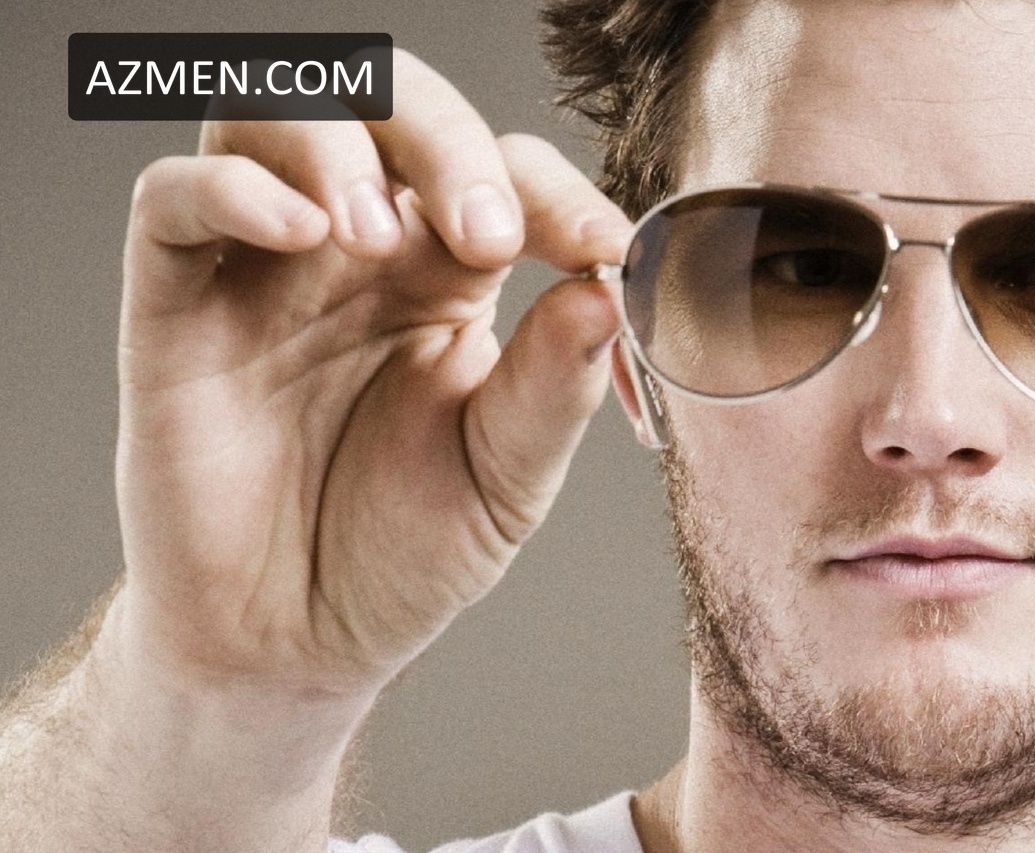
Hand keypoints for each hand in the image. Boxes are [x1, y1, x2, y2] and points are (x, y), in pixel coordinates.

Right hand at [111, 49, 629, 713]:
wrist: (295, 646)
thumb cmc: (401, 553)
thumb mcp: (506, 480)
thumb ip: (552, 387)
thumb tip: (607, 294)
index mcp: (453, 275)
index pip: (509, 174)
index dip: (558, 192)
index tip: (603, 249)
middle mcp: (361, 249)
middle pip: (398, 111)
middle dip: (451, 145)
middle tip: (488, 234)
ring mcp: (267, 267)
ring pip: (281, 117)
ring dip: (340, 149)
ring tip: (377, 238)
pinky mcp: (179, 305)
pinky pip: (178, 198)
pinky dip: (234, 190)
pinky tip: (301, 233)